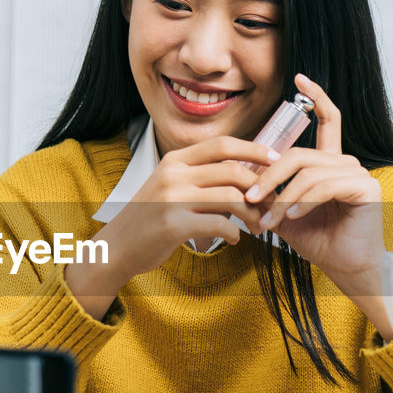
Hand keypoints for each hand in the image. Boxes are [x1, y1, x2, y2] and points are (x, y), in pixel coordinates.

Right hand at [65, 135, 275, 318]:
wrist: (117, 247)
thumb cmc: (149, 219)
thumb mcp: (169, 186)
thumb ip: (200, 177)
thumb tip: (245, 174)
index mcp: (174, 160)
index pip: (223, 144)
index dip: (254, 149)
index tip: (275, 161)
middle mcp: (174, 175)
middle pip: (233, 170)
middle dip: (260, 188)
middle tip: (270, 204)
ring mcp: (173, 199)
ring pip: (232, 197)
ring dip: (252, 214)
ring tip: (257, 226)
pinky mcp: (174, 225)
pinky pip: (220, 225)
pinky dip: (236, 234)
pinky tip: (235, 240)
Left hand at [243, 73, 392, 338]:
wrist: (344, 267)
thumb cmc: (318, 241)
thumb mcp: (285, 212)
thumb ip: (270, 193)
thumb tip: (240, 180)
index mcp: (330, 164)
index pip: (328, 120)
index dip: (316, 96)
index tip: (299, 78)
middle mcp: (347, 163)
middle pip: (300, 153)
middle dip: (270, 175)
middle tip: (250, 197)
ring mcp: (359, 174)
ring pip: (308, 171)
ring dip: (283, 197)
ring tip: (269, 221)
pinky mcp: (366, 188)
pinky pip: (324, 185)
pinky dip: (303, 201)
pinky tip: (294, 217)